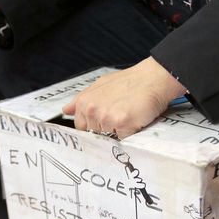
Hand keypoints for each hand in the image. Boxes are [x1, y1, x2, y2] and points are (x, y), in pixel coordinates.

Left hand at [62, 57, 186, 138]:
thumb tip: (66, 111)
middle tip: (120, 114)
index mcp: (84, 102)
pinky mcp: (122, 123)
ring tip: (128, 114)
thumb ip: (81, 100)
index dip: (94, 126)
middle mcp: (92, 109)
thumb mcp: (100, 85)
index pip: (81, 127)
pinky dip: (130, 133)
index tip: (104, 122)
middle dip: (107, 129)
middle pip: (95, 134)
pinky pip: (123, 139)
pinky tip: (135, 119)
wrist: (152, 79)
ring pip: (108, 138)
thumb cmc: (129, 82)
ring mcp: (106, 117)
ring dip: (119, 132)